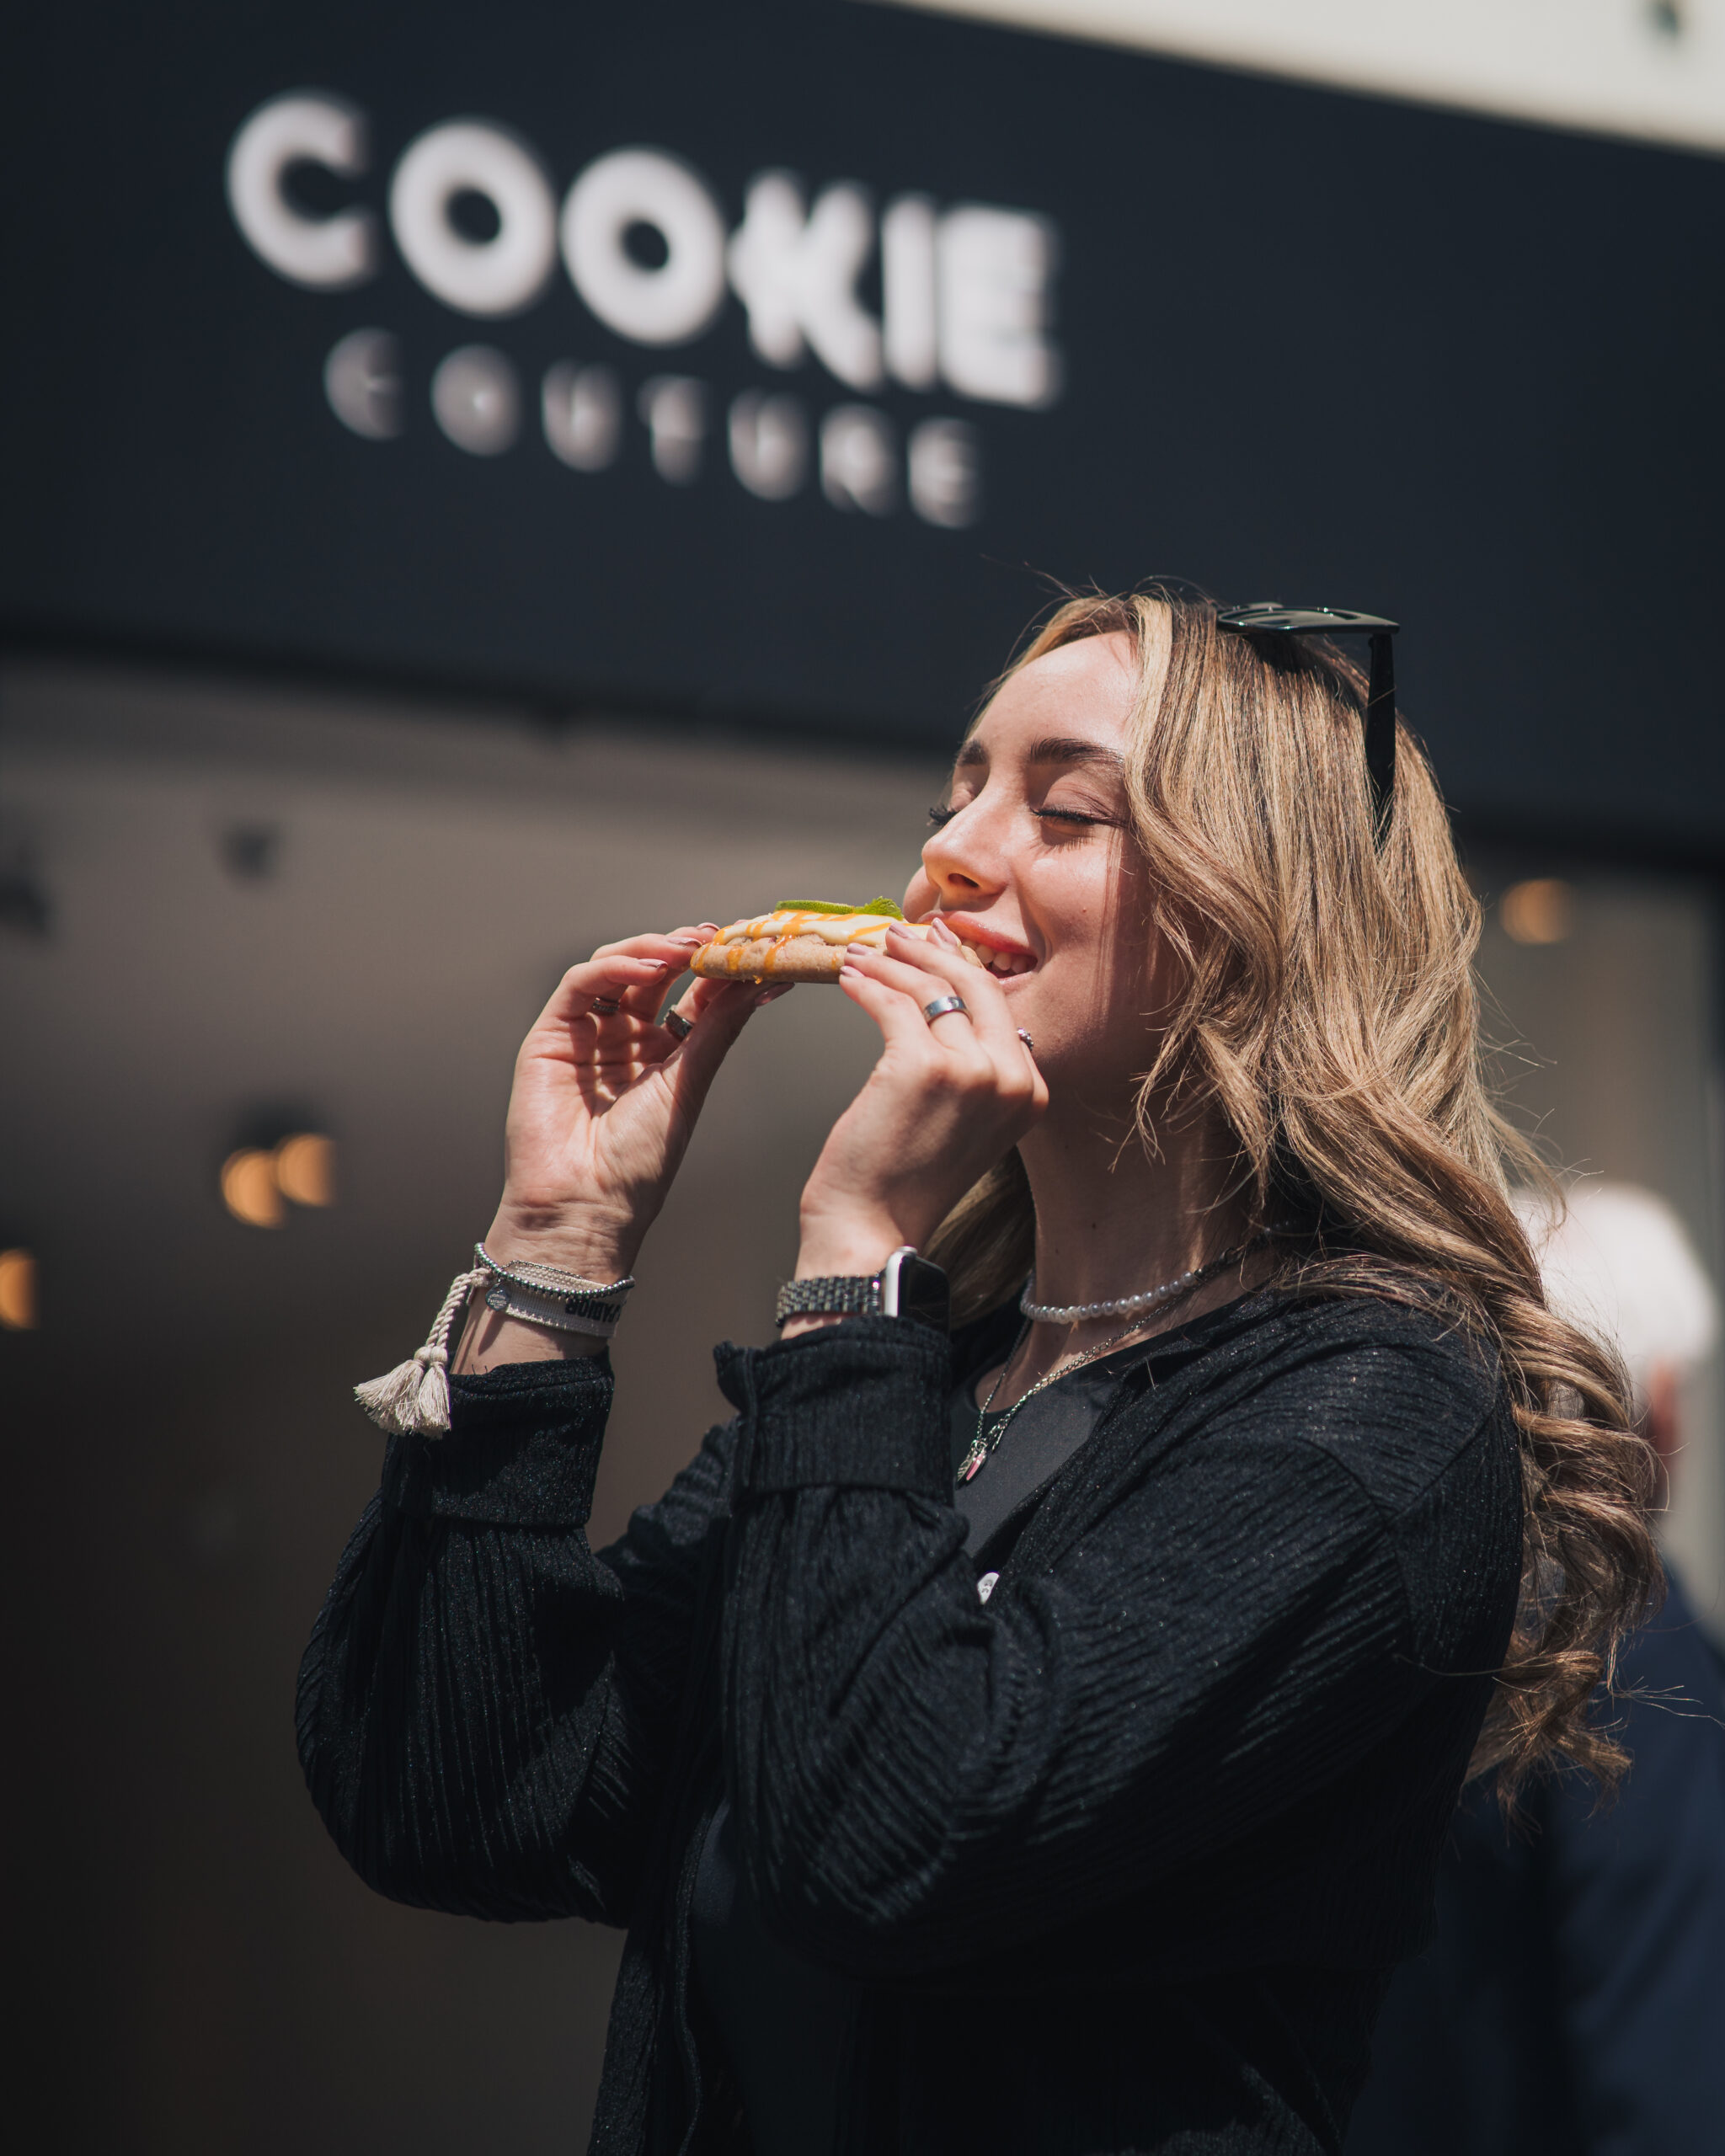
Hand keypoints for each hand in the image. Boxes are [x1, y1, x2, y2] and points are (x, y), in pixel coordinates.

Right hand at [483, 926, 780, 1280]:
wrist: (589, 1203)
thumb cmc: (640, 1161)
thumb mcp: (691, 1082)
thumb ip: (718, 1026)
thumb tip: (760, 983)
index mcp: (664, 1055)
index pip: (692, 995)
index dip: (718, 969)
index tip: (751, 947)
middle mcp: (625, 1040)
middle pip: (655, 974)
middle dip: (687, 950)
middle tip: (717, 937)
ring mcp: (588, 1035)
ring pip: (617, 968)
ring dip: (652, 949)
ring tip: (686, 947)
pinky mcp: (552, 1035)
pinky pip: (580, 985)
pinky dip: (613, 966)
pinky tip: (646, 965)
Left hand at [793, 919, 1045, 1285]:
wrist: (872, 1231)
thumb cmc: (904, 1184)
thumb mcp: (965, 1127)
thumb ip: (975, 1075)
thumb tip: (950, 1012)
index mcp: (1030, 1094)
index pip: (1000, 1009)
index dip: (964, 969)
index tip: (936, 947)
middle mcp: (1011, 1079)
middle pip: (976, 985)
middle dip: (933, 951)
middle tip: (899, 934)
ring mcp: (972, 1072)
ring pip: (930, 990)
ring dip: (891, 964)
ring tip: (864, 955)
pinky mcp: (922, 1068)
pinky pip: (892, 1003)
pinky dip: (867, 985)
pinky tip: (848, 979)